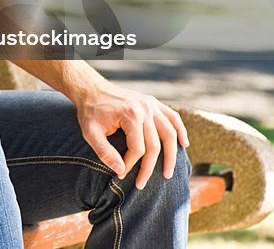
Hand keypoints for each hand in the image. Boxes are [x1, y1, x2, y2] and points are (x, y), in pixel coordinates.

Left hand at [73, 80, 189, 189]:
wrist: (91, 90)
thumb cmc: (90, 112)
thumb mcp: (90, 132)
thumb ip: (104, 152)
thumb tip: (121, 170)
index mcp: (130, 115)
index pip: (137, 149)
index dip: (130, 164)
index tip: (120, 174)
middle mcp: (145, 109)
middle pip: (154, 145)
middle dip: (148, 168)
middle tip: (141, 184)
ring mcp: (151, 105)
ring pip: (169, 134)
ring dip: (171, 155)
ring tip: (168, 174)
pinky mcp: (153, 102)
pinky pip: (173, 117)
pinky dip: (180, 131)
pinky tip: (183, 144)